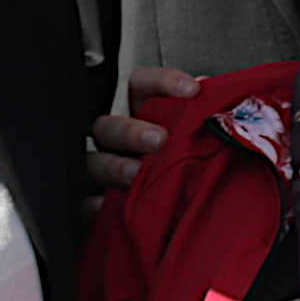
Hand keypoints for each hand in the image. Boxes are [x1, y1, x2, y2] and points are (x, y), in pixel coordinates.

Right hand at [86, 67, 205, 193]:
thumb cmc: (189, 166)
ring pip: (95, 161)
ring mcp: (106, 171)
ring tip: (137, 173)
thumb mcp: (197, 139)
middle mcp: (119, 141)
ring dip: (115, 165)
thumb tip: (212, 94)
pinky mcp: (99, 205)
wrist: (181, 218)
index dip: (162, 82)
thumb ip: (200, 117)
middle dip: (133, 131)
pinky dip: (94, 203)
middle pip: (110, 125)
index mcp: (142, 116)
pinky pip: (87, 203)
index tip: (192, 90)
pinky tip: (105, 204)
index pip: (141, 86)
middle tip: (161, 140)